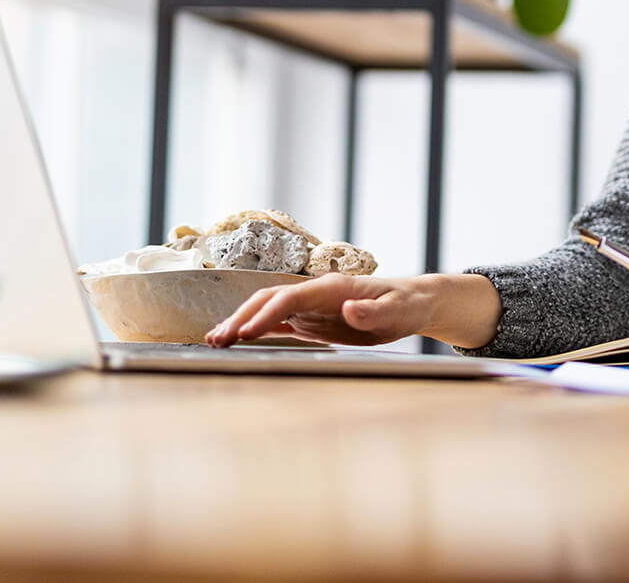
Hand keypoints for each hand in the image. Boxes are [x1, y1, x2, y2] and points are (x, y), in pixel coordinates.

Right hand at [205, 272, 432, 347]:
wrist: (413, 302)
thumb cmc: (406, 305)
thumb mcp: (397, 312)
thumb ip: (373, 312)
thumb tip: (350, 309)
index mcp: (332, 287)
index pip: (290, 297)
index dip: (266, 314)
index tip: (245, 333)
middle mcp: (316, 293)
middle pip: (269, 300)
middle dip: (241, 317)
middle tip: (217, 339)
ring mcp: (311, 306)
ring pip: (268, 309)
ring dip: (242, 322)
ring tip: (216, 340)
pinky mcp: (312, 319)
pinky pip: (279, 322)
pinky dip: (256, 330)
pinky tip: (238, 340)